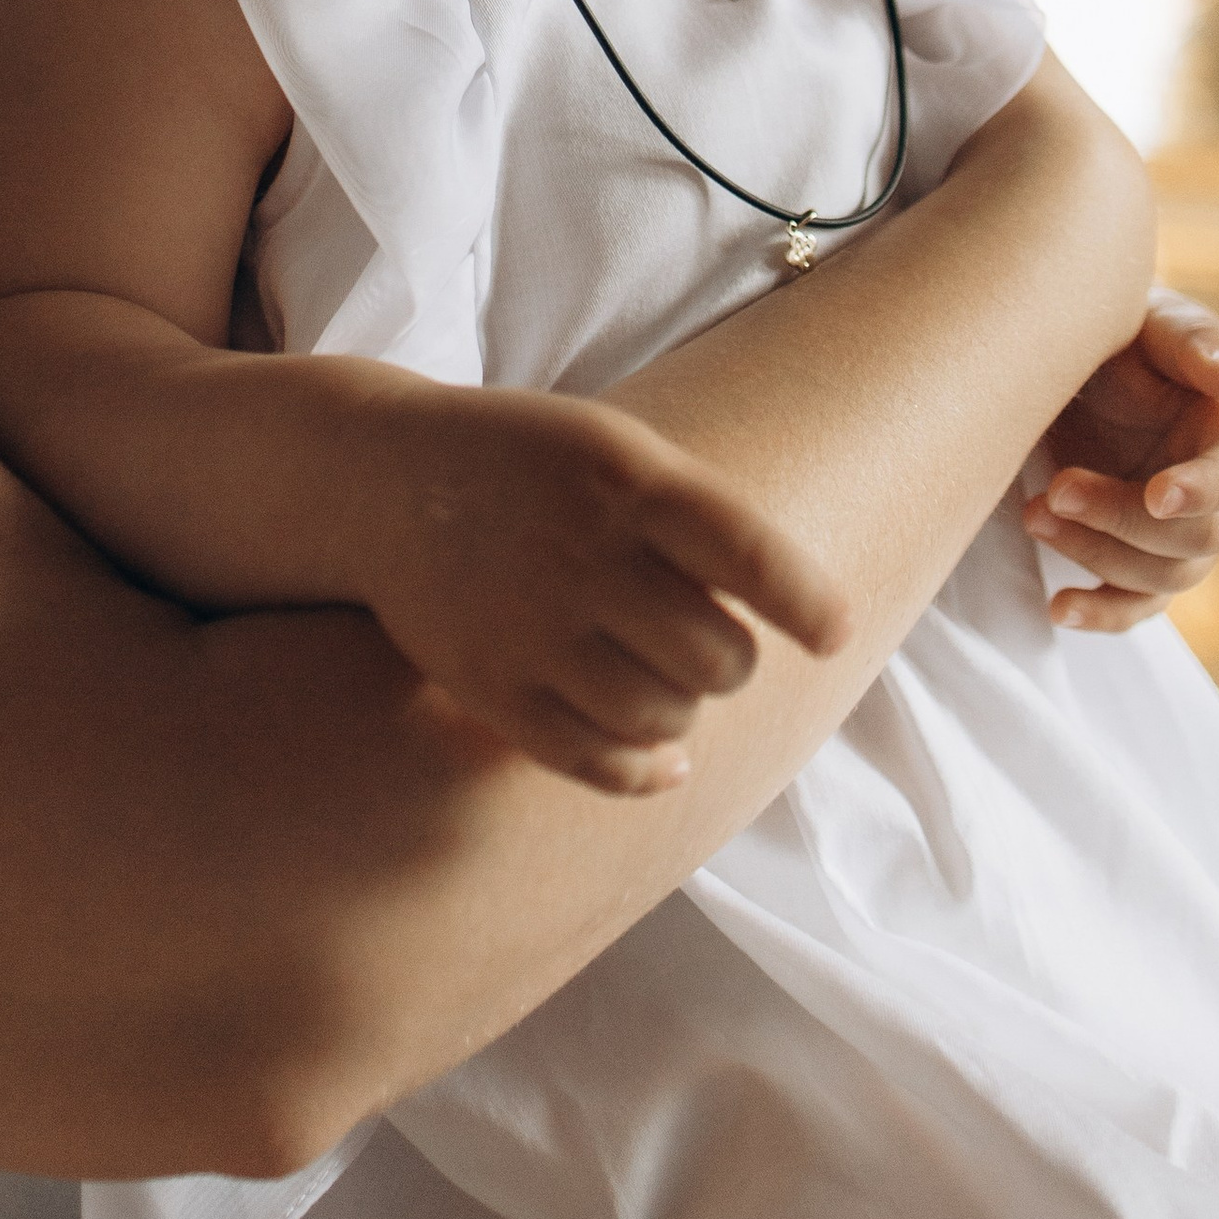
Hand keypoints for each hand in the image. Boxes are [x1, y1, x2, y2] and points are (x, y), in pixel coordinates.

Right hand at [354, 382, 851, 797]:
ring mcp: (530, 626)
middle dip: (732, 661)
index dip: (806, 602)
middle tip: (707, 641)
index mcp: (624, 476)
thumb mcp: (615, 447)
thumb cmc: (534, 466)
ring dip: (686, 712)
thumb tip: (810, 621)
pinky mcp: (490, 687)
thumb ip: (700, 519)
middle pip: (719, 657)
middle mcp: (580, 553)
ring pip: (668, 720)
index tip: (835, 634)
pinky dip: (645, 770)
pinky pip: (597, 762)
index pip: (746, 552)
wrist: (383, 480)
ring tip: (665, 681)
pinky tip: (662, 756)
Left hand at [1021, 286, 1218, 633]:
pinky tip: (1059, 608)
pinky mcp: (1142, 561)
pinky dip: (1100, 614)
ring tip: (1034, 513)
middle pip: (1195, 538)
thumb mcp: (1158, 322)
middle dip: (1122, 518)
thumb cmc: (1131, 336)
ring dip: (1096, 554)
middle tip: (1058, 489)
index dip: (1202, 489)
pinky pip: (1134, 606)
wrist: (1085, 364)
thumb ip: (1194, 344)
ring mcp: (1183, 537)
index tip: (1156, 493)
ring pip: (1160, 576)